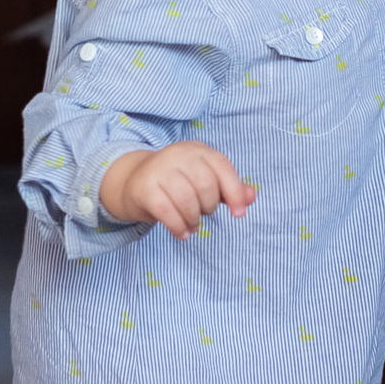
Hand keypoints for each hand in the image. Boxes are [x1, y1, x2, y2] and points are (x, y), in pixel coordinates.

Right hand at [99, 142, 255, 239]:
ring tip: (191, 225)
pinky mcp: (144, 188)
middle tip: (202, 214)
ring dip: (193, 219)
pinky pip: (167, 211)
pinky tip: (181, 233)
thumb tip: (251, 196)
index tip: (239, 214)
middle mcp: (177, 154)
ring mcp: (158, 169)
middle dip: (208, 207)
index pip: (222, 167)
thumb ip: (230, 188)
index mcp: (197, 150)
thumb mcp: (204, 181)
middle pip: (205, 184)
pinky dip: (178, 227)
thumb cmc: (177, 183)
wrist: (134, 183)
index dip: (234, 192)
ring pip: (186, 198)